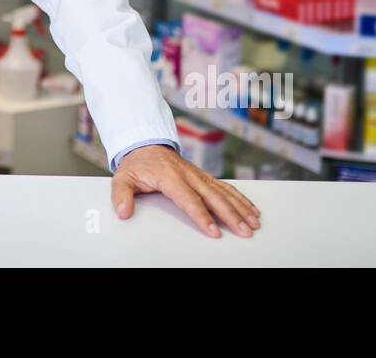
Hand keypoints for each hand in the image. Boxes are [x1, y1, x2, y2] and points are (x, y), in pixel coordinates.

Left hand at [112, 145, 259, 238]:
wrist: (146, 144)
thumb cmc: (136, 165)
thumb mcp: (122, 177)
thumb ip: (121, 195)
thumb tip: (123, 212)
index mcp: (170, 177)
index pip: (188, 199)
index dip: (202, 216)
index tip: (213, 231)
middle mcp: (189, 175)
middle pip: (213, 197)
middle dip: (231, 215)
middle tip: (244, 231)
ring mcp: (199, 175)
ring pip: (224, 192)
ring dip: (240, 208)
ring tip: (254, 223)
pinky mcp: (204, 177)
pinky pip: (226, 187)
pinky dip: (240, 198)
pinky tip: (252, 210)